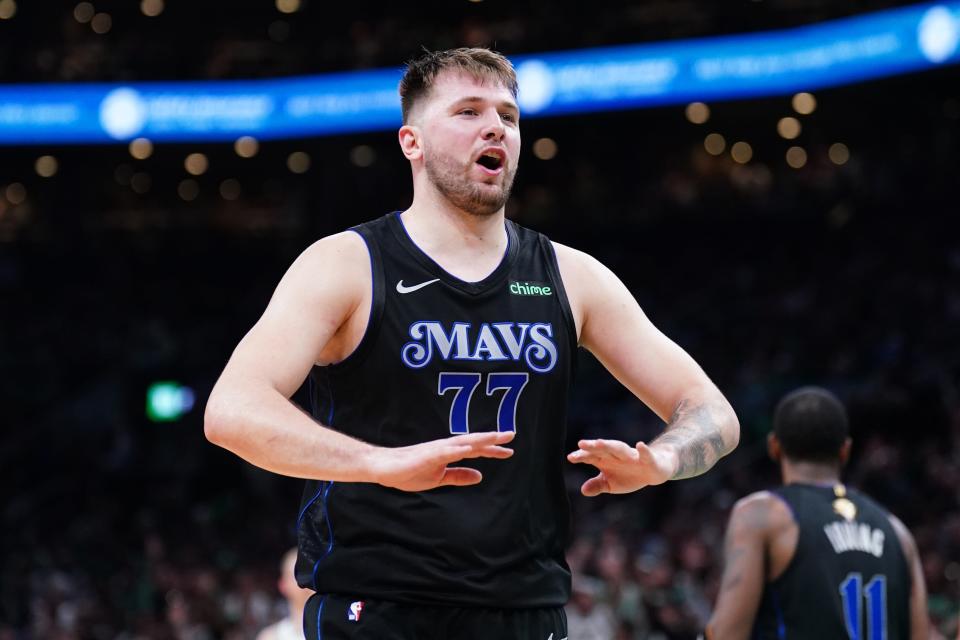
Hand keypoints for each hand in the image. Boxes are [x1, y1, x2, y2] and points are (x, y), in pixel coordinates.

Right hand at [368, 431, 514, 491]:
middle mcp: (445, 447)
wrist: (383, 468)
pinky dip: (458, 449)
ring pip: (462, 442)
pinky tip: (469, 449)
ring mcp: (435, 450)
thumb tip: (480, 476)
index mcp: (448, 453)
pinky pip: (444, 452)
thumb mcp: (439, 478)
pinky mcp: (426, 456)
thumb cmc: (409, 471)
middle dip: (492, 438)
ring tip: (495, 436)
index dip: (492, 450)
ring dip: (478, 439)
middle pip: (473, 441)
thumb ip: (458, 476)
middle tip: (511, 435)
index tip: (509, 450)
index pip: (475, 450)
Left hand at [566, 439, 677, 495]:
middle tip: (581, 443)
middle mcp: (618, 455)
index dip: (582, 456)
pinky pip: (646, 455)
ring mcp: (633, 456)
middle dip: (593, 447)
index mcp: (607, 460)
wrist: (655, 471)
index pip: (592, 456)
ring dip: (611, 446)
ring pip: (621, 449)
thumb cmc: (629, 475)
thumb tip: (583, 490)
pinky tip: (640, 445)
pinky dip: (644, 451)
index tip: (571, 457)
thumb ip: (597, 485)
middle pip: (604, 449)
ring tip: (600, 443)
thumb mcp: (611, 484)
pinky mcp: (649, 460)